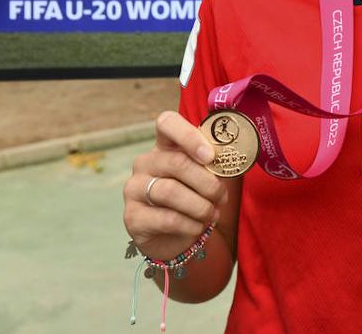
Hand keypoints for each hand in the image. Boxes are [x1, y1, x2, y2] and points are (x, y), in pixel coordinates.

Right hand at [123, 112, 229, 261]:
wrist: (174, 238)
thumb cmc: (193, 199)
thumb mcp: (204, 178)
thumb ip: (212, 166)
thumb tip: (228, 162)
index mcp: (164, 146)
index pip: (167, 123)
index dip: (189, 136)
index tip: (211, 156)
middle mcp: (144, 163)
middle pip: (177, 163)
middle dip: (207, 183)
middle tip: (222, 197)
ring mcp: (134, 189)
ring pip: (171, 192)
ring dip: (200, 206)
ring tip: (212, 214)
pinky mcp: (133, 217)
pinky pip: (167, 218)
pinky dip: (191, 225)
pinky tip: (197, 227)